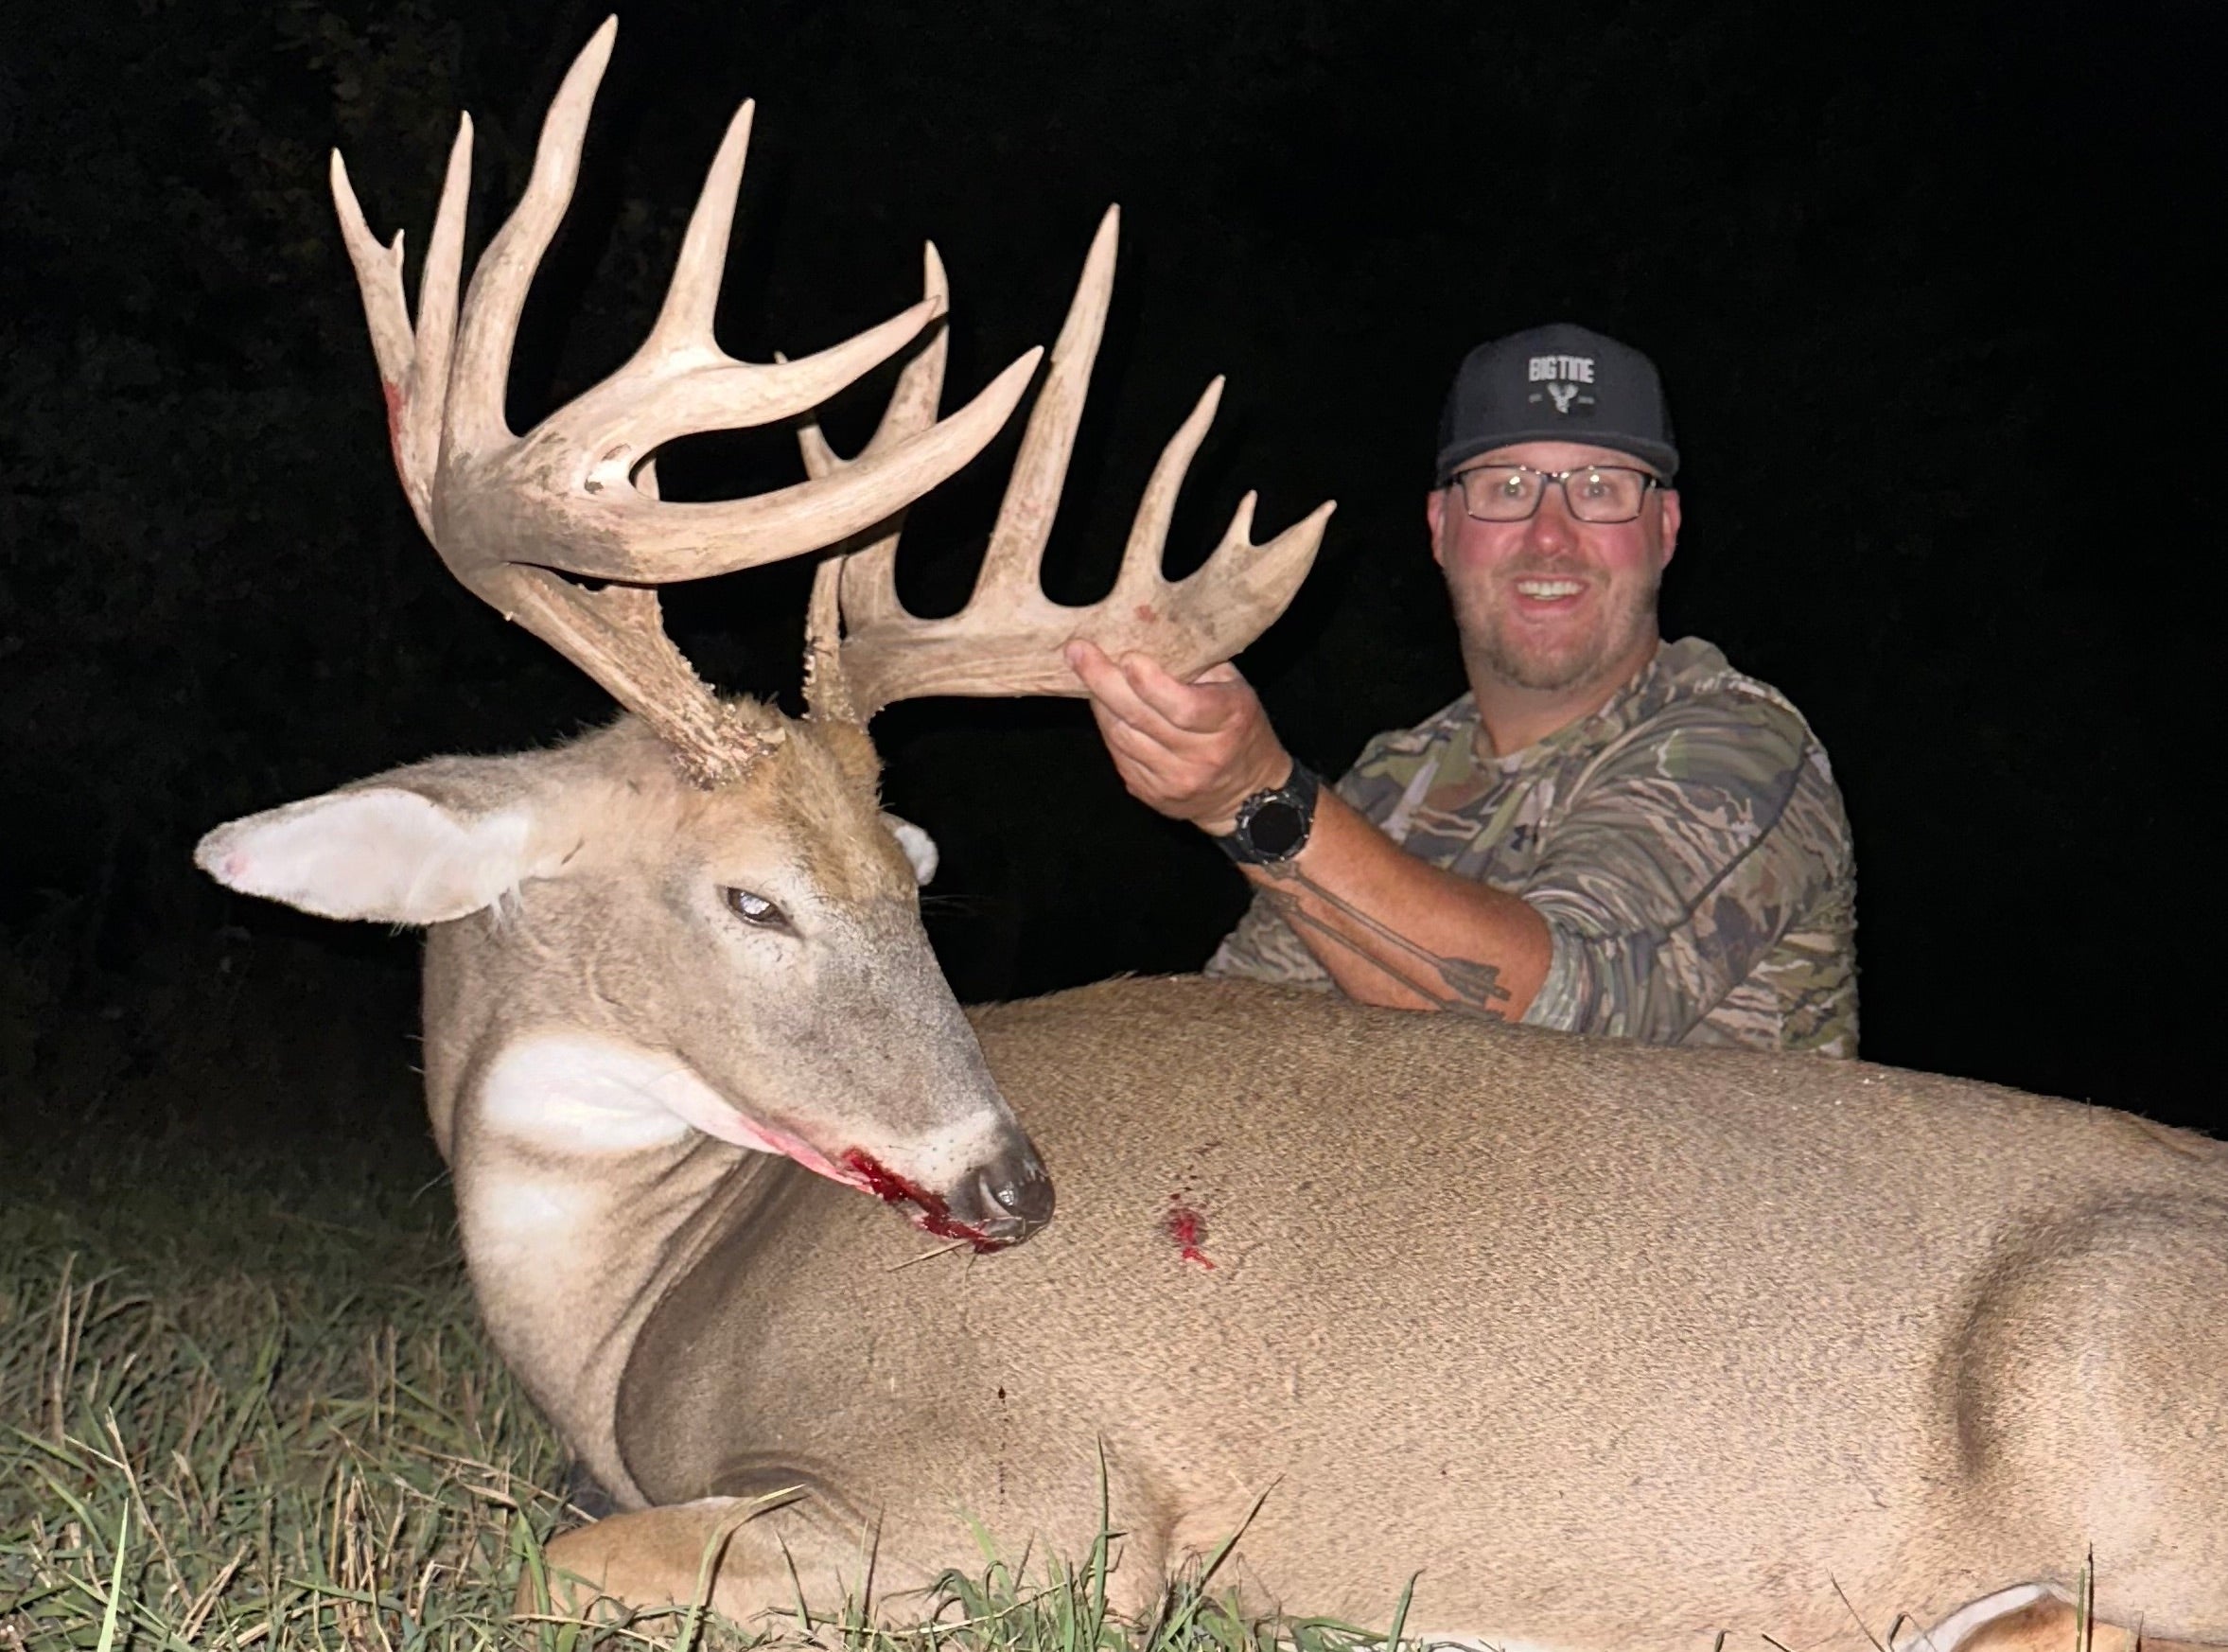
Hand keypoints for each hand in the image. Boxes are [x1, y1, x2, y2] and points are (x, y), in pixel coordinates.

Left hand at [1064, 640, 1292, 835]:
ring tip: (1085, 669)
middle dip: (1103, 681)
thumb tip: (1147, 625)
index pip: (1183, 706)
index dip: (1150, 683)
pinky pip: (1119, 754)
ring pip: (1123, 736)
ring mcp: (1175, 780)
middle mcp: (1202, 756)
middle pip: (1142, 718)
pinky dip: (1108, 725)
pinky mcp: (1152, 793)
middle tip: (1077, 652)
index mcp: (1229, 721)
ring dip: (1100, 701)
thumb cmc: (1239, 727)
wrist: (1247, 794)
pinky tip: (1103, 704)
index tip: (1126, 657)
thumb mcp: (1234, 687)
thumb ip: (1198, 662)